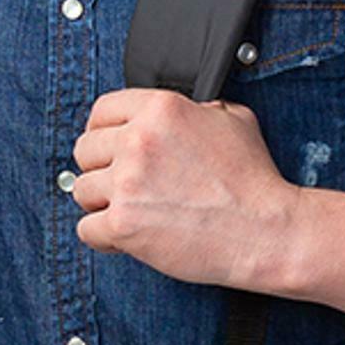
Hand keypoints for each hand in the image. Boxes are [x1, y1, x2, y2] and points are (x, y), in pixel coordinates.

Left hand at [69, 86, 300, 290]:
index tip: (107, 146)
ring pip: (80, 190)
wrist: (263, 231)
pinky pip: (86, 228)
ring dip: (100, 202)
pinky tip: (125, 235)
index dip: (102, 130)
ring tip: (129, 210)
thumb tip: (186, 112)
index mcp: (161, 110)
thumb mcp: (234, 119)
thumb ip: (197, 109)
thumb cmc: (254, 181)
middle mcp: (139, 142)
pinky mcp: (123, 225)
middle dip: (100, 168)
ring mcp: (127, 184)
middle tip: (122, 183)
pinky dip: (102, 236)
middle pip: (85, 150)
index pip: (101, 111)